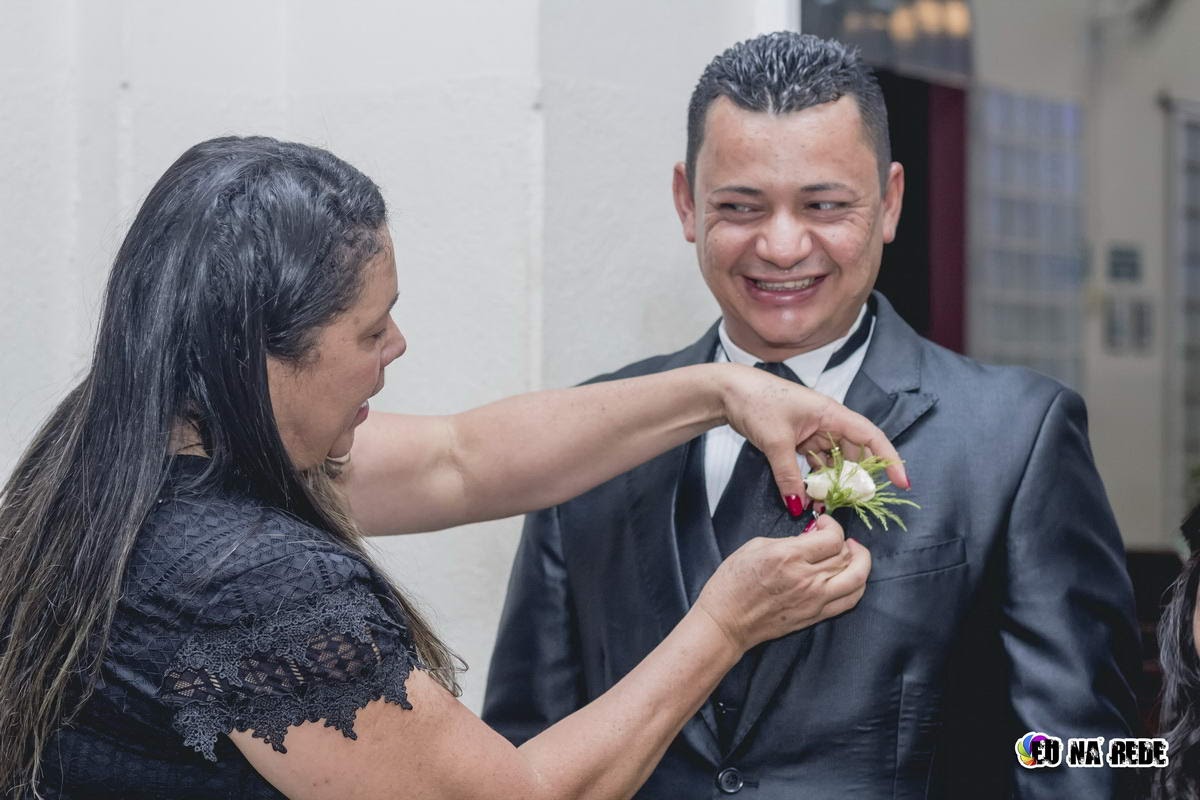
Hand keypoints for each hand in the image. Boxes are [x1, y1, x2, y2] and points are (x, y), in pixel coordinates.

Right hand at [694, 515, 869, 651]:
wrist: (727, 620)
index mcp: (789, 556)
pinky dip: (857, 585)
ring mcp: (814, 600)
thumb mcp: (755, 546)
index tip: (823, 524)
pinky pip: (850, 600)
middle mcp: (807, 579)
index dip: (833, 526)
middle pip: (846, 556)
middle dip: (845, 542)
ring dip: (861, 562)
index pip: (832, 538)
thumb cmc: (733, 583)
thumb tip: (810, 538)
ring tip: (854, 554)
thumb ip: (788, 540)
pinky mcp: (816, 616)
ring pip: (857, 579)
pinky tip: (851, 576)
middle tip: (836, 538)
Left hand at [716, 363, 907, 505]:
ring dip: (832, 482)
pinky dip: (814, 478)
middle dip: (856, 479)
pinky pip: (814, 461)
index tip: (902, 482)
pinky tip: (811, 496)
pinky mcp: (797, 437)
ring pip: (833, 460)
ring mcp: (812, 430)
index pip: (871, 436)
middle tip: (855, 504)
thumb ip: (790, 476)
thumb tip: (799, 505)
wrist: (728, 390)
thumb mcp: (775, 442)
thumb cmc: (756, 402)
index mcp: (831, 413)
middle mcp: (826, 421)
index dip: (889, 459)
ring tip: (828, 505)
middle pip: (854, 453)